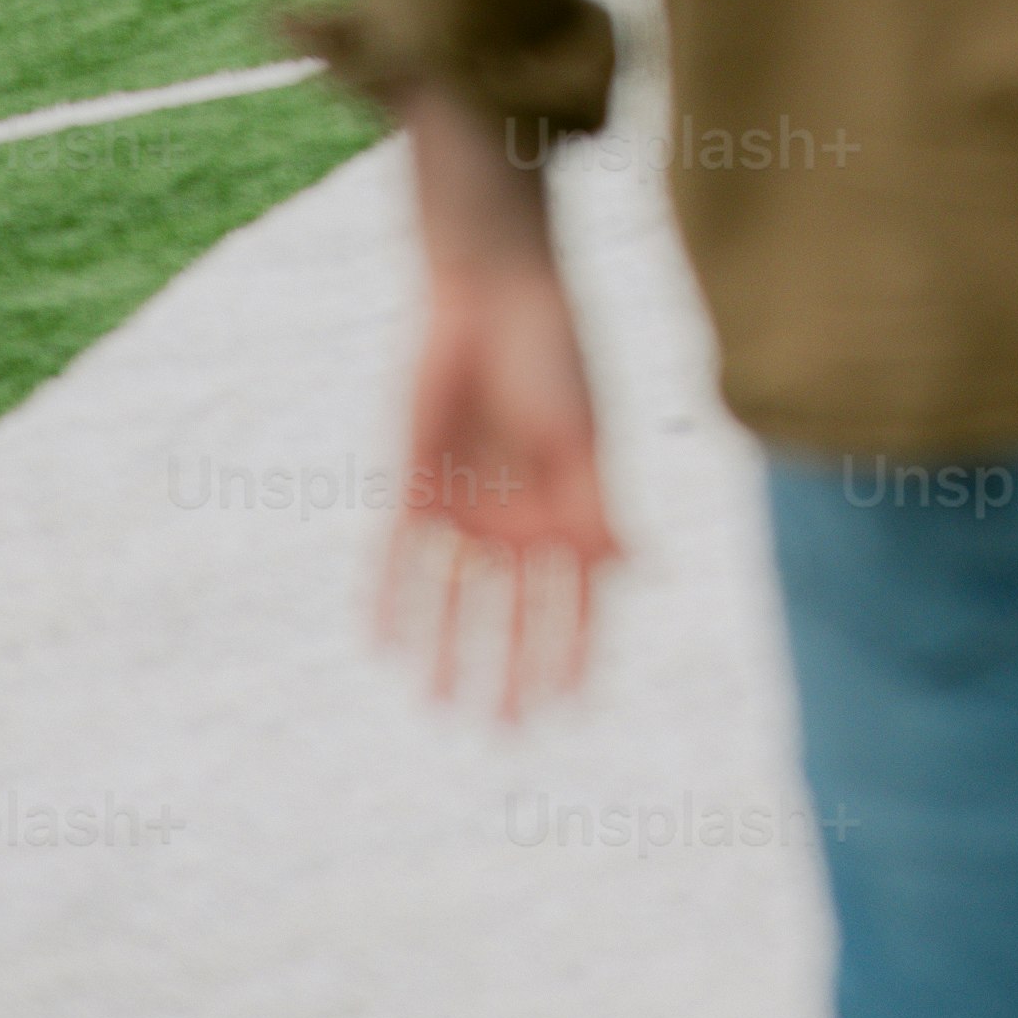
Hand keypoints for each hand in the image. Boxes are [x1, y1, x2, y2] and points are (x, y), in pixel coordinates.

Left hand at [380, 86, 619, 721]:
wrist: (488, 288)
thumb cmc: (553, 354)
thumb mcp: (583, 437)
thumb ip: (600, 508)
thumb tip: (636, 574)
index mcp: (571, 503)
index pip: (574, 596)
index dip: (573, 650)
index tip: (569, 708)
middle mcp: (518, 513)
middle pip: (512, 608)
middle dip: (509, 666)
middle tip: (504, 729)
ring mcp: (464, 501)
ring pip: (452, 594)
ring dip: (446, 644)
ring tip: (437, 701)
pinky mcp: (414, 482)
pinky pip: (396, 555)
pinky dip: (391, 597)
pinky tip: (381, 642)